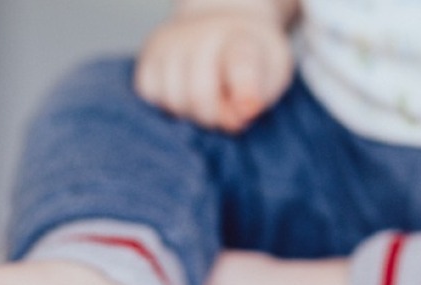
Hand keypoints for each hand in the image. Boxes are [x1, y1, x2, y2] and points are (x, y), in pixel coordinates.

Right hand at [134, 9, 292, 132]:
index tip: (249, 109)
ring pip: (173, 100)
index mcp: (242, 39)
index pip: (240, 64)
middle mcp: (201, 34)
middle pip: (199, 96)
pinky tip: (184, 94)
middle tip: (227, 111)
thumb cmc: (253, 59)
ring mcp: (170, 43)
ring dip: (191, 113)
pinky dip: (167, 104)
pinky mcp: (148, 55)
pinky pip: (150, 94)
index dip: (244, 91)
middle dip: (215, 117)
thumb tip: (234, 121)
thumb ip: (257, 99)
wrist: (225, 27)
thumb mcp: (272, 75)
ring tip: (207, 99)